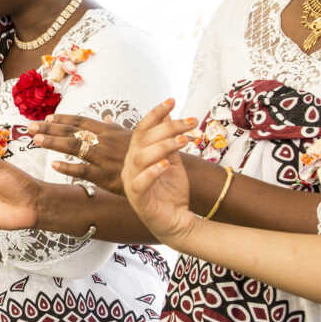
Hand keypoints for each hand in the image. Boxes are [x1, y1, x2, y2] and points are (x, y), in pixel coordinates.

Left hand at [29, 107, 156, 195]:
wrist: (163, 169)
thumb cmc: (147, 152)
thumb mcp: (131, 135)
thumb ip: (113, 127)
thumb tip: (104, 118)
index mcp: (108, 131)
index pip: (80, 121)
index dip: (62, 119)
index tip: (47, 117)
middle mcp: (104, 141)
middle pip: (72, 131)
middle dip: (50, 128)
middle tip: (30, 126)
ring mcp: (104, 158)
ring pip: (74, 147)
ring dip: (54, 142)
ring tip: (36, 139)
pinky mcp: (106, 176)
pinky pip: (84, 172)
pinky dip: (68, 168)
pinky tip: (53, 166)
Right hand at [121, 99, 200, 244]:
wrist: (175, 221)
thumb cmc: (171, 192)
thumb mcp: (172, 160)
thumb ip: (168, 140)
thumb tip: (168, 115)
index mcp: (137, 154)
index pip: (142, 128)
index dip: (156, 113)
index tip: (172, 100)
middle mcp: (131, 165)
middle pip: (142, 139)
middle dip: (167, 128)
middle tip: (190, 123)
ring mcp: (132, 182)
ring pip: (140, 157)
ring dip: (163, 146)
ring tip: (184, 140)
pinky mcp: (138, 199)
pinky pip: (140, 182)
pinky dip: (152, 172)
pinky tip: (166, 165)